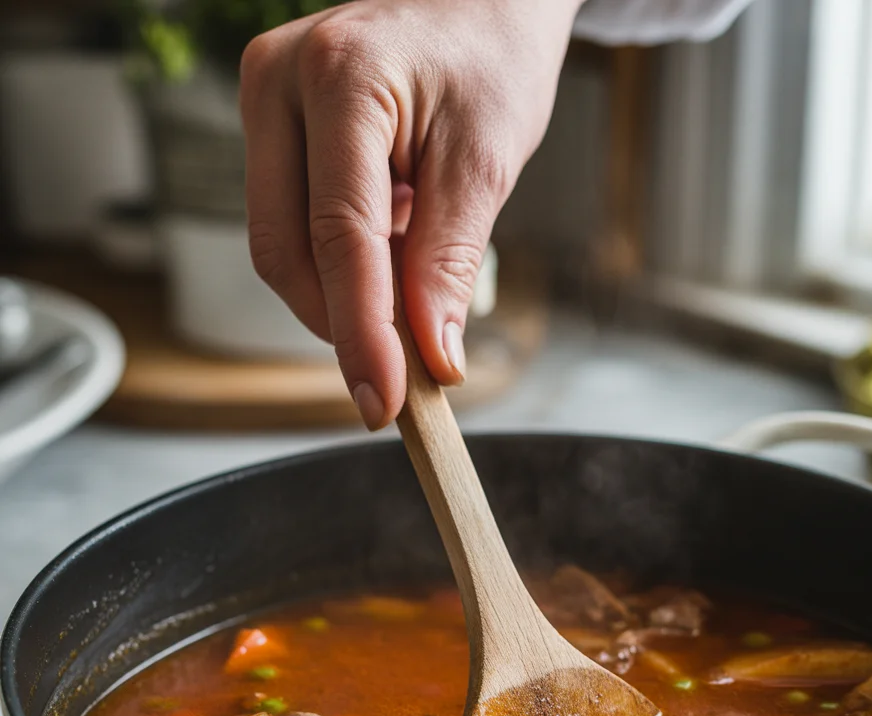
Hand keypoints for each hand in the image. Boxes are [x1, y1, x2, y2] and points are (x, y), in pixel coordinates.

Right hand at [240, 0, 580, 427]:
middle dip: (341, 321)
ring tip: (407, 274)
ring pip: (279, 246)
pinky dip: (336, 262)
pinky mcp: (270, 129)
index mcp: (340, 76)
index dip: (361, 332)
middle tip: (401, 366)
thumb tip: (431, 358)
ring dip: (340, 292)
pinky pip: (288, 224)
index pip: (340, 236)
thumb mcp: (485, 163)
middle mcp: (278, 82)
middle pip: (284, 250)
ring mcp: (264, 103)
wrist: (479, 1)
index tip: (383, 402)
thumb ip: (449, 264)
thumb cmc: (490, 60)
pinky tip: (386, 243)